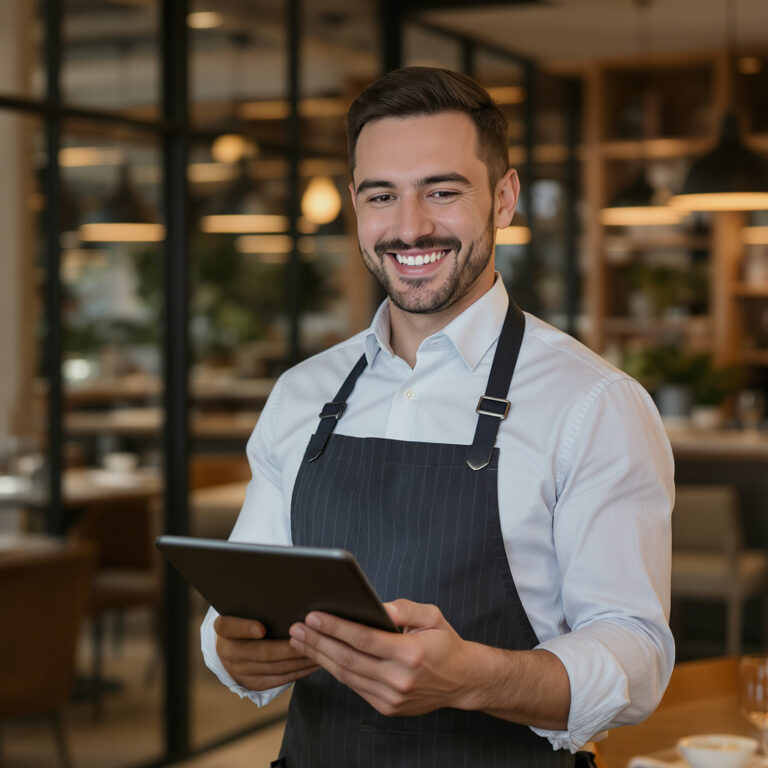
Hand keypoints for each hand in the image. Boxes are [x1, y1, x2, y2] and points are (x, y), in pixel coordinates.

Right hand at [214, 615, 319, 691]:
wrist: (233, 643)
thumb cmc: (248, 616)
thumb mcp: (246, 608)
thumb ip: (261, 606)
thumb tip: (290, 598)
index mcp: (223, 628)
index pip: (229, 627)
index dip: (244, 628)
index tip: (262, 627)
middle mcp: (227, 651)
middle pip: (259, 651)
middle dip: (288, 648)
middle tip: (311, 639)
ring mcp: (238, 670)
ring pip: (273, 668)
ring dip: (298, 661)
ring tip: (320, 651)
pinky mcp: (252, 683)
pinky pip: (279, 680)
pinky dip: (299, 672)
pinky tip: (314, 663)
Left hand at [287, 599, 479, 716]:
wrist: (462, 680)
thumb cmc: (444, 643)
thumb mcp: (432, 616)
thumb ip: (405, 608)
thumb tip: (378, 606)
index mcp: (411, 653)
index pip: (364, 639)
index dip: (336, 628)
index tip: (314, 616)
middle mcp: (399, 679)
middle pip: (348, 659)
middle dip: (318, 642)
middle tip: (296, 628)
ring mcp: (391, 697)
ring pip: (346, 675)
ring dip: (320, 657)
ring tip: (300, 640)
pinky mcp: (386, 707)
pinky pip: (354, 686)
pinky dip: (334, 670)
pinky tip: (321, 656)